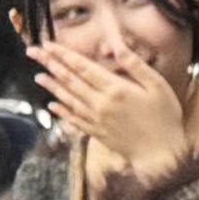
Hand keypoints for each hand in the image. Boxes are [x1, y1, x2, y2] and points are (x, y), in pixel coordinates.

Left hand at [31, 40, 193, 186]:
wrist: (161, 155)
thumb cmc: (164, 116)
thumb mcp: (157, 84)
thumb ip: (135, 65)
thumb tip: (117, 46)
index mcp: (115, 89)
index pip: (83, 67)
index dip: (64, 55)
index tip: (48, 44)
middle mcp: (100, 104)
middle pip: (70, 81)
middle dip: (51, 64)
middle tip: (34, 52)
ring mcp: (96, 120)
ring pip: (69, 100)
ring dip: (52, 86)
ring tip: (38, 75)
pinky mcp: (97, 133)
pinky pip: (74, 120)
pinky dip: (61, 112)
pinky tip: (52, 106)